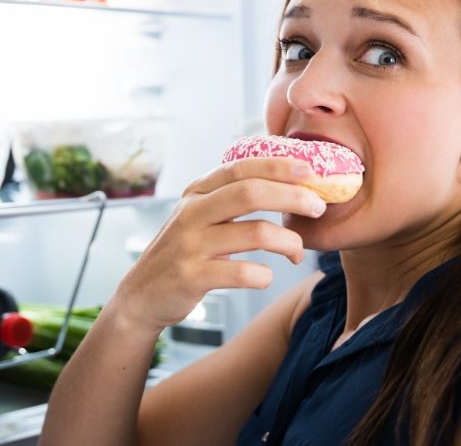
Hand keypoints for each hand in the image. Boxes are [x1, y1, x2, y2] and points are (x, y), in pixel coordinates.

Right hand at [108, 157, 326, 333]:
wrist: (142, 295)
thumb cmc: (184, 253)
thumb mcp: (198, 216)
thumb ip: (230, 198)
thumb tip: (288, 185)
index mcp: (196, 192)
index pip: (240, 168)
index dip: (278, 166)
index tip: (310, 170)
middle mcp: (192, 213)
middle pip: (250, 193)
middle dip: (292, 197)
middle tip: (318, 207)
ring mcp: (190, 244)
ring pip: (254, 233)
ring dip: (287, 242)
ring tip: (297, 252)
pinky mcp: (191, 276)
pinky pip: (241, 272)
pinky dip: (263, 275)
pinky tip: (265, 276)